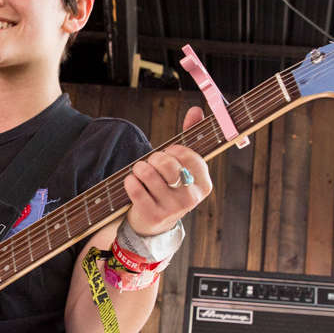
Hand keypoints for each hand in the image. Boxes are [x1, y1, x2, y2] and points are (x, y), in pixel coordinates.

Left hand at [123, 106, 211, 235]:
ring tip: (141, 172)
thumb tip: (195, 109)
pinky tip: (133, 182)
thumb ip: (191, 136)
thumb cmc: (170, 186)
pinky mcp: (152, 215)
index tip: (168, 154)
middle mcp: (191, 198)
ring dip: (139, 168)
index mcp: (204, 184)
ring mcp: (172, 209)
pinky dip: (130, 180)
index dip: (172, 150)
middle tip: (152, 163)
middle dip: (154, 158)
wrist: (156, 222)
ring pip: (148, 174)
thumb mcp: (183, 166)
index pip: (187, 154)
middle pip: (166, 163)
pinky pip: (135, 188)